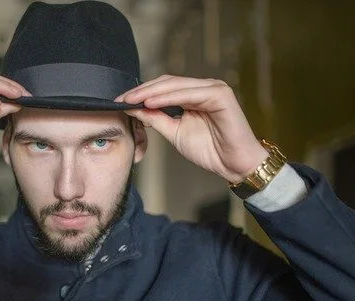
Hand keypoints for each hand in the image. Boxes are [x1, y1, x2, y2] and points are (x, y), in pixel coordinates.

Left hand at [116, 75, 267, 183]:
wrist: (234, 164)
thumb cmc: (210, 150)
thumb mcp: (175, 133)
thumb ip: (157, 119)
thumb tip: (134, 109)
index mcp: (194, 95)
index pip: (163, 88)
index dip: (141, 93)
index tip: (120, 101)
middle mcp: (204, 88)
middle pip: (167, 83)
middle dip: (142, 91)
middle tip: (121, 99)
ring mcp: (214, 89)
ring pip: (176, 86)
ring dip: (151, 92)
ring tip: (132, 100)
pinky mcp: (220, 95)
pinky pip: (190, 94)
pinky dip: (169, 97)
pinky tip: (151, 103)